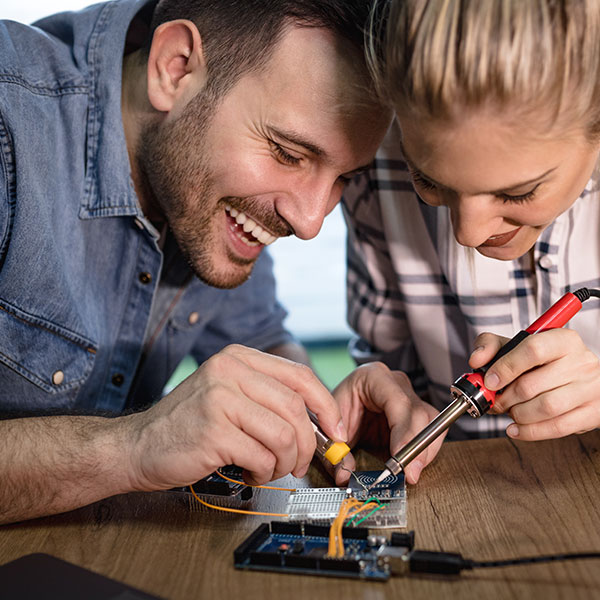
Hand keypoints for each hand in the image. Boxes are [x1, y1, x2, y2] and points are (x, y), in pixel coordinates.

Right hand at [124, 344, 346, 490]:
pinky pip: (262, 457)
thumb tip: (320, 421)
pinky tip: (248, 473)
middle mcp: (229, 371)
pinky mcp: (214, 431)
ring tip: (267, 469)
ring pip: (283, 435)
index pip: (300, 376)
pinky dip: (263, 474)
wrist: (138, 445)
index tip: (336, 430)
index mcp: (238, 358)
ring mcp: (220, 398)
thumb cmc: (190, 424)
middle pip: (295, 407)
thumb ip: (268, 397)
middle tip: (299, 463)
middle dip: (307, 443)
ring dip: (284, 463)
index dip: (326, 405)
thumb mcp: (229, 393)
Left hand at [329, 362, 442, 485]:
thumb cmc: (335, 408)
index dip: (403, 432)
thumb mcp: (329, 426)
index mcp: (374, 377)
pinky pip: (431, 433)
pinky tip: (410, 465)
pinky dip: (423, 453)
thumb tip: (344, 475)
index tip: (399, 458)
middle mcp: (396, 383)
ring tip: (409, 472)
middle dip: (417, 448)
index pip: (398, 402)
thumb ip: (335, 452)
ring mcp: (409, 396)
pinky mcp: (416, 414)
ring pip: (432, 424)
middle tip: (409, 474)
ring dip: (423, 452)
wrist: (340, 405)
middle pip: (420, 414)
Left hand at [469, 329, 599, 439]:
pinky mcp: (593, 413)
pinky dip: (531, 432)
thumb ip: (491, 346)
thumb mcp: (516, 345)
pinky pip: (558, 427)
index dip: (506, 368)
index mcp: (563, 340)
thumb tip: (476, 360)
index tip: (490, 381)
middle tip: (497, 402)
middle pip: (532, 384)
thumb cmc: (543, 361)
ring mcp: (590, 388)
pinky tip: (516, 429)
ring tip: (511, 412)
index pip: (532, 350)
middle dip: (506, 398)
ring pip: (546, 407)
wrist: (580, 378)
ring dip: (518, 414)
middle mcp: (581, 362)